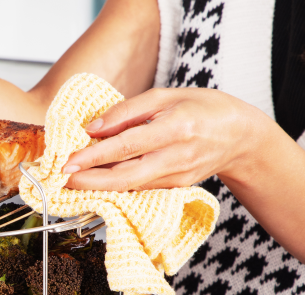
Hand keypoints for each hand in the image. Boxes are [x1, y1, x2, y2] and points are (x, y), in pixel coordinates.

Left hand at [61, 88, 279, 190]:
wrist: (242, 137)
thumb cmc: (204, 108)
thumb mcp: (167, 96)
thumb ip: (128, 111)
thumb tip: (92, 128)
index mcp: (176, 128)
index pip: (127, 145)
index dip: (95, 156)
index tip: (69, 162)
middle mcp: (177, 156)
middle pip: (126, 176)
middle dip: (90, 181)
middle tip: (62, 180)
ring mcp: (178, 177)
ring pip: (131, 187)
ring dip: (98, 187)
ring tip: (71, 183)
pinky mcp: (176, 187)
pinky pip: (139, 188)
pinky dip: (115, 187)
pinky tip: (96, 184)